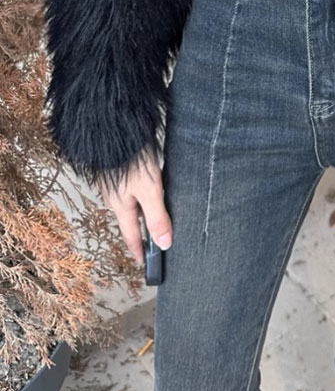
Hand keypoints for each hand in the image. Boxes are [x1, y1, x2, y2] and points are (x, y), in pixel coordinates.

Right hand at [96, 145, 172, 265]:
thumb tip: (164, 244)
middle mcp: (116, 197)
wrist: (115, 127)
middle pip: (132, 220)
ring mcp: (118, 183)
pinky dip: (145, 197)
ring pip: (134, 204)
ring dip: (145, 214)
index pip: (131, 235)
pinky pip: (135, 191)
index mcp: (121, 206)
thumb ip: (157, 216)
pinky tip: (154, 192)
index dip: (139, 251)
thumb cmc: (130, 157)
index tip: (144, 264)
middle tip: (154, 244)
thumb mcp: (148, 190)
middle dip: (143, 232)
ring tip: (157, 219)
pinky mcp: (122, 170)